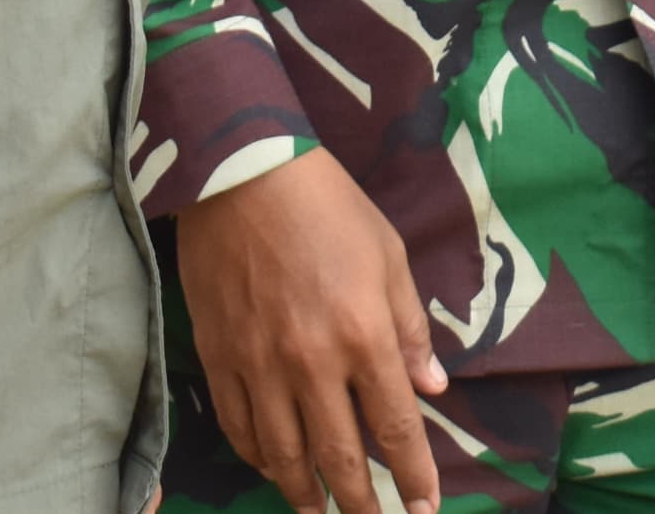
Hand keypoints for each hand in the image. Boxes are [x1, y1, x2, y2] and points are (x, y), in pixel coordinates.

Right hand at [172, 148, 445, 513]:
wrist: (243, 175)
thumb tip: (433, 387)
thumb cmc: (329, 208)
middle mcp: (313, 364)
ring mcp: (261, 366)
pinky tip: (273, 468)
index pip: (396, 427)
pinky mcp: (221, 359)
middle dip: (362, 504)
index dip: (413, 474)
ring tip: (321, 513)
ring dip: (306, 494)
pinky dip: (258, 458)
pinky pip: (240, 428)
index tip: (424, 507)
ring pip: (284, 456)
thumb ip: (411, 328)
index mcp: (364, 336)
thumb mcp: (389, 257)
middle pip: (340, 458)